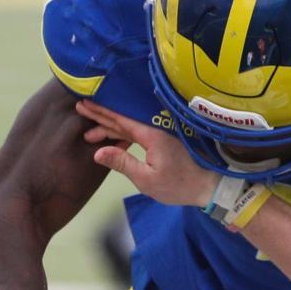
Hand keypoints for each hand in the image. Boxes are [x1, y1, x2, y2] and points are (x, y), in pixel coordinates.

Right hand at [76, 100, 214, 207]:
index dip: (100, 112)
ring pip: (130, 125)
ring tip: (91, 133)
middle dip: (101, 116)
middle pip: (123, 118)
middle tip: (81, 110)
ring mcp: (160, 132)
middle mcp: (155, 127)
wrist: (209, 185)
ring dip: (110, 128)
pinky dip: (124, 134)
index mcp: (150, 133)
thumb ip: (122, 163)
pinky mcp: (164, 139)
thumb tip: (98, 153)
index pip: (119, 118)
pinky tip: (113, 139)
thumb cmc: (179, 185)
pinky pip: (139, 131)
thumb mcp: (146, 179)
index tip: (83, 105)